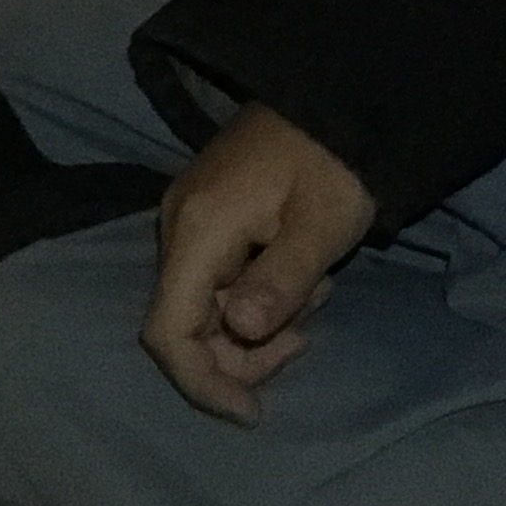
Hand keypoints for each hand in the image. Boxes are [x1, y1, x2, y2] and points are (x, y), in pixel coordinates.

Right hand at [141, 102, 375, 422]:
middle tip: (306, 338)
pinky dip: (256, 297)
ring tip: (314, 294)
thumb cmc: (335, 160)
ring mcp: (191, 218)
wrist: (338, 95)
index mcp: (197, 229)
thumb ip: (280, 279)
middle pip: (186, 324)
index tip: (254, 411)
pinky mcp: (210, 215)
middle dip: (241, 353)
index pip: (168, 332)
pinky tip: (301, 277)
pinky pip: (218, 278)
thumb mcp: (322, 223)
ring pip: (203, 305)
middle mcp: (178, 225)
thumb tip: (239, 329)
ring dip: (256, 324)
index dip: (202, 383)